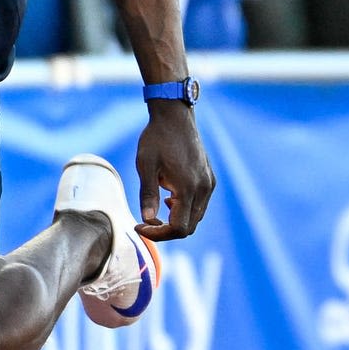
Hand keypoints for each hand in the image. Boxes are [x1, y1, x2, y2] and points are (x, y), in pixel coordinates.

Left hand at [134, 103, 215, 240]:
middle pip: (189, 227)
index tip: (139, 226)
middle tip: (146, 223)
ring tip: (158, 207)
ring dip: (176, 220)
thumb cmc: (157, 138)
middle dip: (166, 230)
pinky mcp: (209, 179)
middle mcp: (203, 189)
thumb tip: (147, 218)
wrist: (175, 116)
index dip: (158, 234)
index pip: (178, 228)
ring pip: (196, 217)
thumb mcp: (146, 166)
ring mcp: (208, 184)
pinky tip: (171, 197)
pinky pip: (200, 205)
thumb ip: (148, 195)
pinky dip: (185, 209)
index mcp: (188, 187)